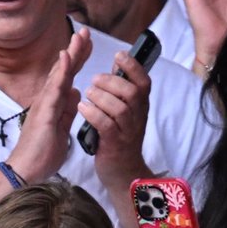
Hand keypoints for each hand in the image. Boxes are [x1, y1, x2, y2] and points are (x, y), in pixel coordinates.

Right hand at [8, 26, 91, 183]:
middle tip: (85, 31)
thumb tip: (75, 93)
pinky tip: (66, 57)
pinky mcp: (44, 112)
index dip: (78, 60)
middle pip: (62, 70)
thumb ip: (67, 111)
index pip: (67, 77)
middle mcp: (47, 100)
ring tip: (79, 36)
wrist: (26, 171)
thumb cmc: (41, 154)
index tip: (88, 44)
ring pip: (58, 74)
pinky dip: (60, 72)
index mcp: (53, 104)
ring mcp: (44, 104)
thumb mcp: (61, 130)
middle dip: (75, 50)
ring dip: (69, 54)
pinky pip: (54, 89)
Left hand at [78, 46, 151, 187]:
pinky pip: (105, 125)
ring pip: (119, 108)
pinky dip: (93, 113)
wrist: (122, 172)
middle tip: (95, 79)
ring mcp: (127, 132)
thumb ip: (122, 89)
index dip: (133, 66)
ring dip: (101, 97)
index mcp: (141, 107)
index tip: (118, 55)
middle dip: (111, 81)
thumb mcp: (125, 111)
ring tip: (88, 93)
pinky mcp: (114, 144)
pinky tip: (82, 108)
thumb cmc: (120, 138)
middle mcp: (138, 118)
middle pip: (132, 92)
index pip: (144, 81)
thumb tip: (118, 61)